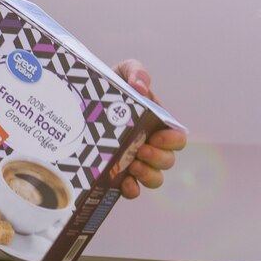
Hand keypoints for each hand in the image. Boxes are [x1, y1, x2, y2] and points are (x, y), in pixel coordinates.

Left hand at [113, 59, 186, 199]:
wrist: (82, 97)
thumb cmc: (111, 83)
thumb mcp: (124, 70)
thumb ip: (137, 72)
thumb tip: (141, 88)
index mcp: (157, 123)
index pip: (178, 138)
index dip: (172, 140)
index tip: (156, 135)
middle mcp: (150, 144)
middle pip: (168, 161)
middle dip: (158, 158)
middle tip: (141, 149)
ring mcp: (135, 160)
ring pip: (155, 178)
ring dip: (149, 175)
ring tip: (133, 166)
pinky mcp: (117, 172)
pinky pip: (132, 189)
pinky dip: (132, 190)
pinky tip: (123, 183)